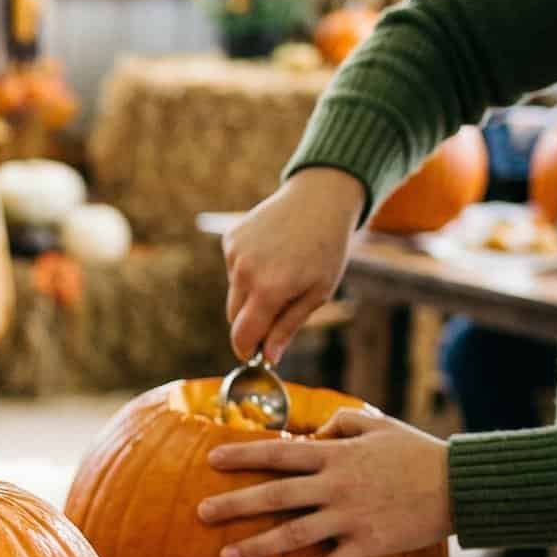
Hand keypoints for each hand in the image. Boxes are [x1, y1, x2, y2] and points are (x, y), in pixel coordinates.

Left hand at [197, 408, 450, 556]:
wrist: (460, 484)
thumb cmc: (416, 452)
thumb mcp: (376, 425)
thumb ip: (339, 424)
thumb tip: (309, 432)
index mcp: (335, 455)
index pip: (279, 453)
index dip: (243, 455)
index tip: (210, 459)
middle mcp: (336, 486)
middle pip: (275, 496)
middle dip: (234, 504)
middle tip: (199, 513)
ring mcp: (351, 517)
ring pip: (294, 534)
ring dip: (258, 547)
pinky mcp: (369, 544)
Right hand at [223, 168, 364, 361]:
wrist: (319, 199)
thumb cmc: (326, 249)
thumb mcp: (317, 293)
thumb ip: (288, 326)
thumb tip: (268, 357)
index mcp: (270, 289)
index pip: (242, 335)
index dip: (246, 350)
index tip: (254, 355)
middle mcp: (245, 271)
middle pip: (234, 316)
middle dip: (251, 321)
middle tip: (280, 308)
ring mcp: (234, 253)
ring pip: (234, 292)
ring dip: (251, 293)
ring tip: (281, 271)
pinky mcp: (230, 239)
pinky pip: (233, 269)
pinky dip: (247, 269)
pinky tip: (270, 254)